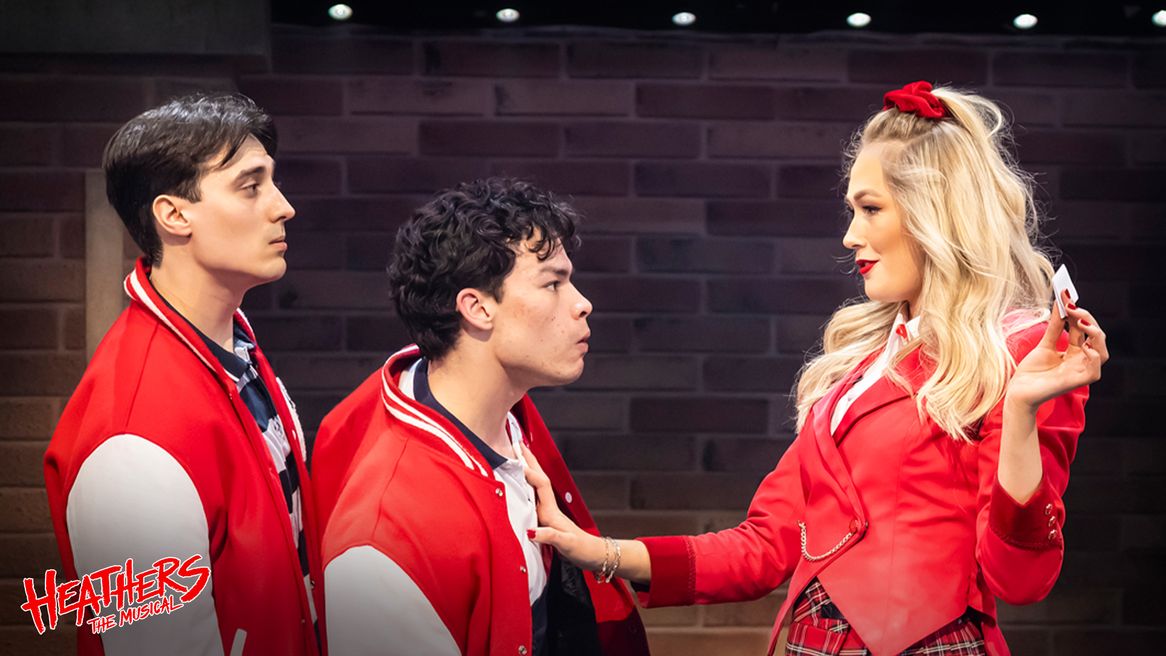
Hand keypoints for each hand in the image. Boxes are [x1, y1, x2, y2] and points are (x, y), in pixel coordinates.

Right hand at [521, 443, 607, 570]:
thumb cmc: (582, 550)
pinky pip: (533, 497)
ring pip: (535, 485)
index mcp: (551, 512)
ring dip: (528, 470)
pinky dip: (526, 487)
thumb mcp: (566, 545)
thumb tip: (532, 531)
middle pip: (538, 478)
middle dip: (529, 461)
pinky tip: (522, 486)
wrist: (593, 555)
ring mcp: (547, 513)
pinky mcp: (546, 520)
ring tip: (518, 458)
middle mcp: (548, 509)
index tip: (515, 463)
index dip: (529, 473)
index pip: (540, 485)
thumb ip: (550, 537)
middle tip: (518, 444)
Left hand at [1006, 292, 1107, 412]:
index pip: (1084, 329)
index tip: (1067, 297)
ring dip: (1095, 335)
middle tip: (1072, 307)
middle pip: (1096, 337)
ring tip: (1081, 322)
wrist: (1018, 391)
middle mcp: (1080, 360)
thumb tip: (1061, 304)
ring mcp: (1080, 371)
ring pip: (1102, 352)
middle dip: (1087, 319)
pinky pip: (1095, 371)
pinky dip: (1093, 357)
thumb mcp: (1044, 344)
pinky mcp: (1077, 382)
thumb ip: (1055, 327)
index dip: (1079, 313)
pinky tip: (1085, 347)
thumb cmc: (1031, 371)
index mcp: (1074, 351)